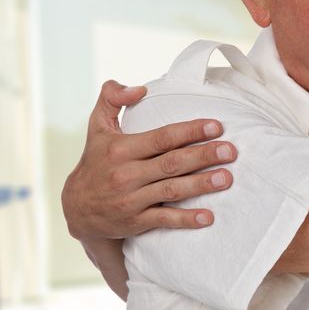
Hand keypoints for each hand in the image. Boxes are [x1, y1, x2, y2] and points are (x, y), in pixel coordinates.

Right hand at [61, 80, 236, 240]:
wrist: (77, 208)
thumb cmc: (95, 161)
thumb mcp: (97, 127)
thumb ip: (111, 99)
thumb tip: (138, 88)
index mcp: (120, 149)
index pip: (162, 138)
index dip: (190, 131)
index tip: (216, 126)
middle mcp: (126, 174)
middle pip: (172, 163)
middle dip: (203, 156)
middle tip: (231, 151)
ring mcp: (131, 199)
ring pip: (171, 190)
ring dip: (201, 185)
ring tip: (227, 179)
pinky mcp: (136, 221)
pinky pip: (164, 219)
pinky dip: (186, 219)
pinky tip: (208, 217)